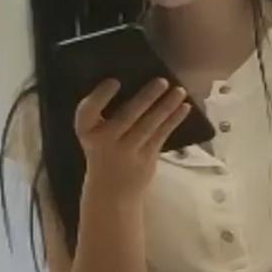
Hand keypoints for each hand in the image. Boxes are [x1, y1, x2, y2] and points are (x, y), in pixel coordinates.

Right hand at [75, 79, 191, 200]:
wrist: (111, 191)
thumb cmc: (103, 152)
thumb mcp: (95, 134)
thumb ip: (105, 115)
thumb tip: (135, 82)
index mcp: (87, 132)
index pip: (88, 111)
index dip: (100, 96)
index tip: (114, 81)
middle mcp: (105, 141)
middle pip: (127, 116)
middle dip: (146, 98)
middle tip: (162, 81)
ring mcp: (127, 151)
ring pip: (149, 125)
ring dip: (166, 106)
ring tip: (180, 90)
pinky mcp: (146, 158)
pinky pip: (162, 135)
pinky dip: (174, 120)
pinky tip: (185, 107)